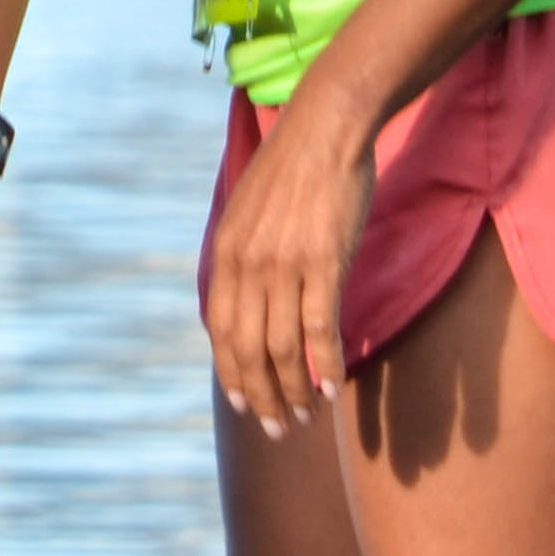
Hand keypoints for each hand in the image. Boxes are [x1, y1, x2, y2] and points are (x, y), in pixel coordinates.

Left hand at [203, 92, 375, 436]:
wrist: (327, 127)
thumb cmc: (293, 169)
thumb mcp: (249, 214)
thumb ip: (245, 259)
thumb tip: (248, 305)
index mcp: (226, 252)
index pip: (222, 331)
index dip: (231, 373)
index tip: (243, 404)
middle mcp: (248, 263)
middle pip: (248, 349)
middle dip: (261, 396)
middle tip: (278, 428)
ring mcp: (285, 264)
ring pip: (283, 348)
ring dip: (294, 390)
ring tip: (306, 415)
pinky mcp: (324, 261)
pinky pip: (320, 328)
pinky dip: (324, 364)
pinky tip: (332, 388)